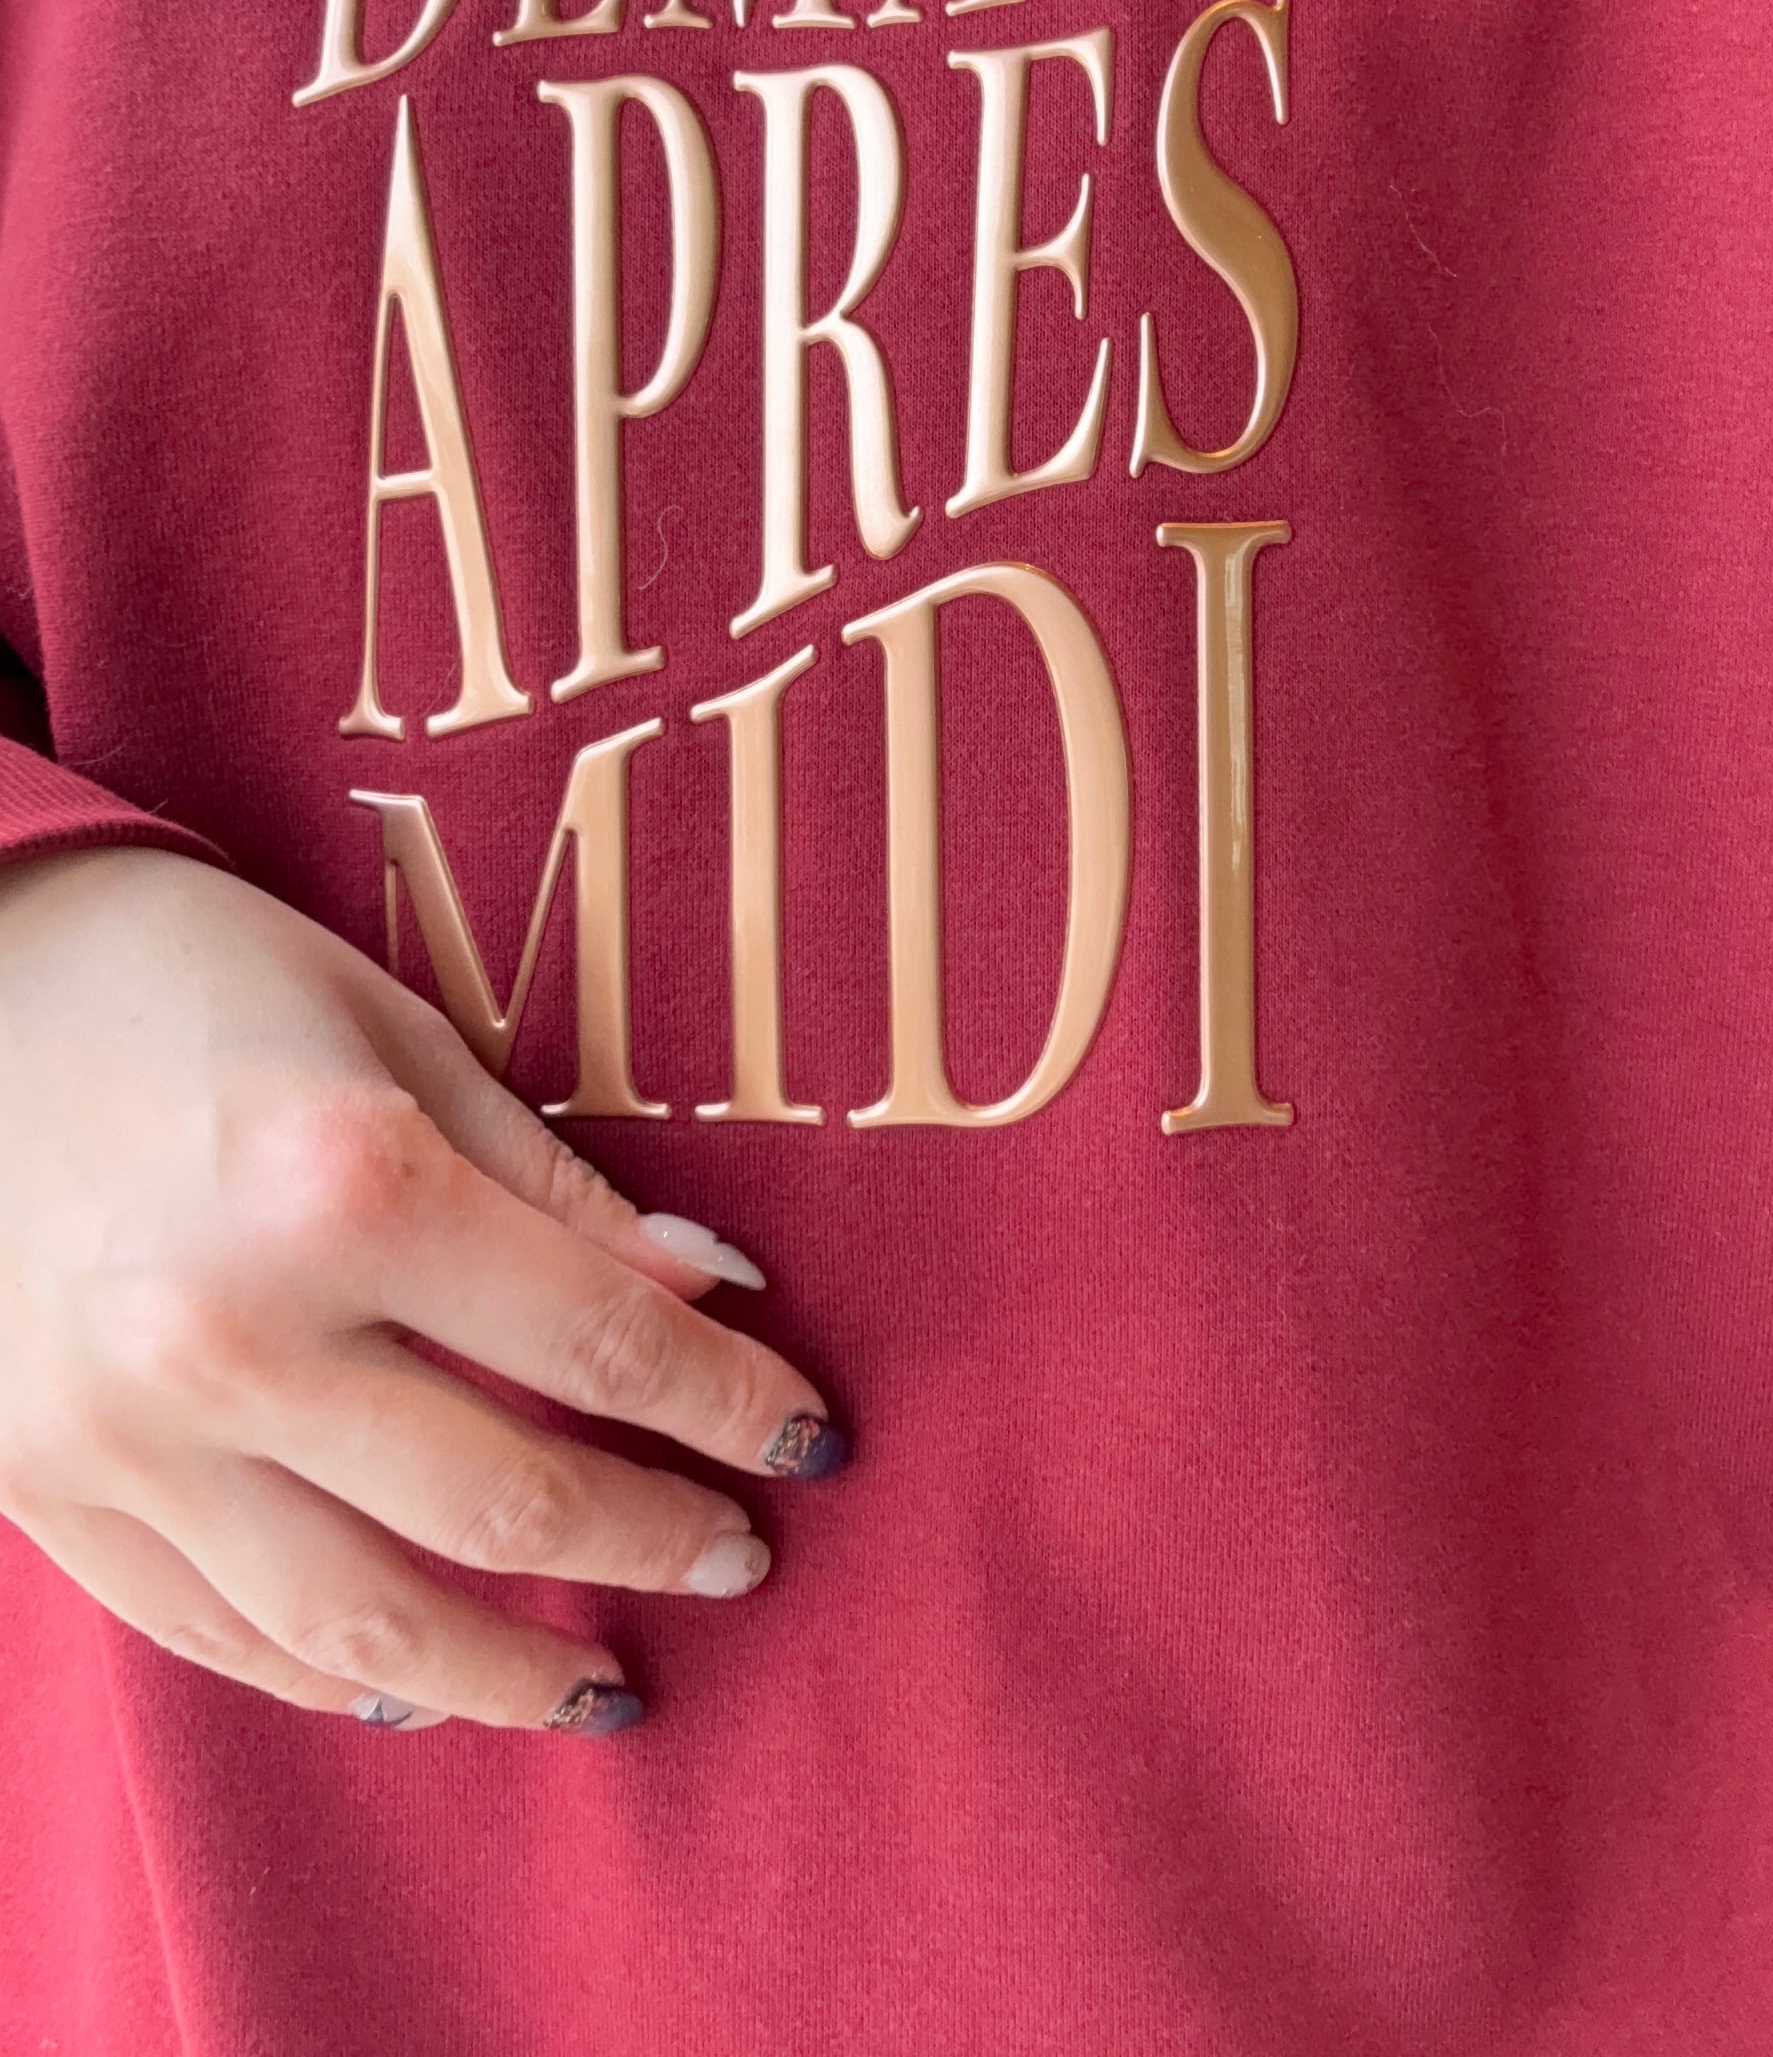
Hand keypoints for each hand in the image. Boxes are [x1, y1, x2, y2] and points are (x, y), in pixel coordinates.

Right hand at [0, 844, 844, 1734]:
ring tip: (607, 1684)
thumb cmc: (193, 974)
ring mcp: (119, 1433)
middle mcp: (229, 1334)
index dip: (729, 1405)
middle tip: (741, 1556)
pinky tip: (418, 1683)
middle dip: (652, 1542)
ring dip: (507, 1674)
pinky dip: (329, 1677)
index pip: (597, 1345)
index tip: (811, 1438)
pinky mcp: (39, 1489)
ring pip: (356, 1624)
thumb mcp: (395, 1032)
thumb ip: (550, 1185)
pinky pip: (210, 1633)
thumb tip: (709, 1293)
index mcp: (339, 1186)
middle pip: (501, 1505)